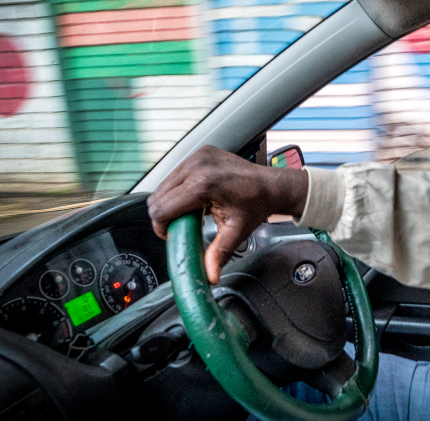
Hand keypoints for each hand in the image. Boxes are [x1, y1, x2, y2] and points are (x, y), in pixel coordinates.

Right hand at [147, 145, 308, 283]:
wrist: (272, 185)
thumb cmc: (256, 205)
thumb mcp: (236, 232)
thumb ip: (218, 254)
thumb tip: (210, 276)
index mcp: (203, 185)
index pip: (162, 208)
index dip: (162, 226)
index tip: (172, 234)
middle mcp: (197, 166)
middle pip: (158, 196)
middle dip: (165, 215)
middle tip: (182, 225)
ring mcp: (198, 156)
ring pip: (164, 184)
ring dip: (171, 201)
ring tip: (191, 212)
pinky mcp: (200, 153)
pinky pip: (176, 173)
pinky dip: (179, 188)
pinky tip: (195, 198)